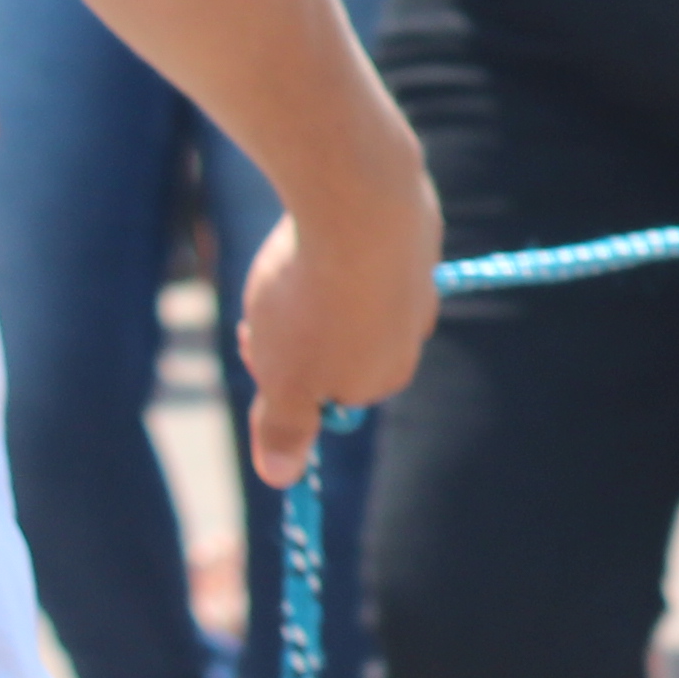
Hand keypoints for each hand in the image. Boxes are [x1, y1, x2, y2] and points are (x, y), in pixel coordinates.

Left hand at [235, 149, 437, 488]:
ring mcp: (420, 281)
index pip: (329, 396)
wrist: (360, 200)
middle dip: (301, 332)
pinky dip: (341, 247)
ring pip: (354, 296)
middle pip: (343, 345)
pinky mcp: (417, 233)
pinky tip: (323, 230)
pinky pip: (369, 252)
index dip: (286, 377)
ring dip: (318, 287)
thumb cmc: (315, 301)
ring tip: (293, 262)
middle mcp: (414, 333)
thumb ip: (283, 429)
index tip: (258, 346)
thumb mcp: (283, 378)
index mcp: (384, 376)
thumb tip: (281, 478)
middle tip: (267, 305)